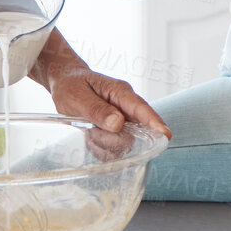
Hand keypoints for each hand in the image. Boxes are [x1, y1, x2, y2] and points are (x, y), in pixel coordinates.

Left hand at [44, 62, 171, 142]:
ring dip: (105, 144)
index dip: (155, 122)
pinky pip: (114, 148)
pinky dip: (101, 148)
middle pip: (135, 132)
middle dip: (115, 140)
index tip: (166, 136)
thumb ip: (97, 109)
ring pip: (125, 142)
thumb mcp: (77, 95)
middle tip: (92, 133)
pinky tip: (90, 137)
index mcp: (120, 92)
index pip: (142, 108)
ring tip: (89, 132)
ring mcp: (122, 119)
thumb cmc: (71, 84)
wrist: (64, 82)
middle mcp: (125, 107)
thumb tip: (118, 123)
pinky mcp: (116, 130)